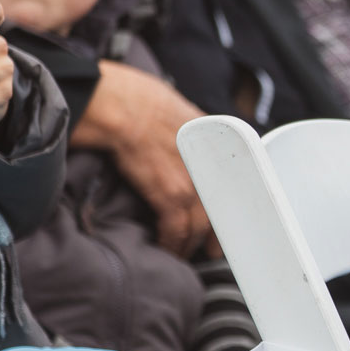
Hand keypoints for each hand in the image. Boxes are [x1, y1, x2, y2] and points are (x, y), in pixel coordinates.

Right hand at [71, 60, 210, 255]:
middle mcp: (209, 162)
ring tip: (183, 253)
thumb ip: (189, 127)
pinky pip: (176, 229)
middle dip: (215, 233)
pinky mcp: (170, 194)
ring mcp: (192, 180)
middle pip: (219, 207)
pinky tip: (168, 249)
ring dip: (190, 242)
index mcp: (215, 139)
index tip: (223, 217)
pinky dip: (172, 243)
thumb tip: (183, 137)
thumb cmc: (137, 97)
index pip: (231, 181)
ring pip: (199, 224)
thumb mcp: (179, 107)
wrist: (119, 105)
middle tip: (210, 249)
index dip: (226, 204)